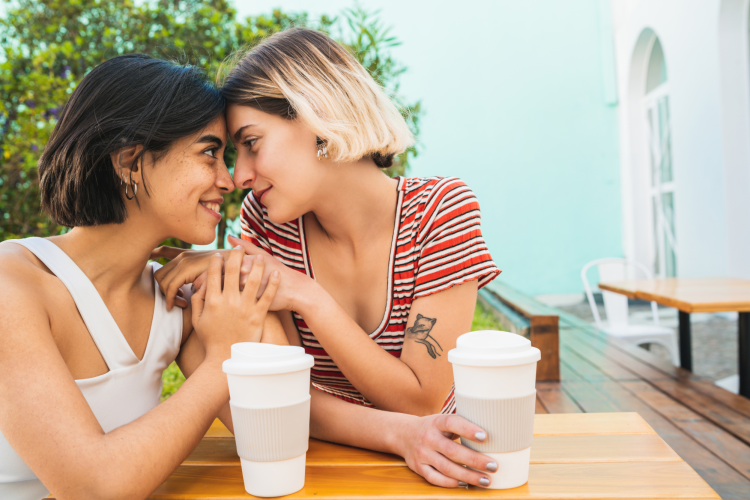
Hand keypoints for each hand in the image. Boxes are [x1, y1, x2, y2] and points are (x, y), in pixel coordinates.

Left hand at [151, 246, 231, 309]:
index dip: (154, 255)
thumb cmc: (231, 273)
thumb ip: (198, 278)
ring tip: (182, 303)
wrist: (243, 267)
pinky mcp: (187, 268)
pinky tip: (181, 305)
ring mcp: (184, 260)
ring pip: (162, 280)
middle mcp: (183, 255)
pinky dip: (172, 298)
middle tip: (178, 301)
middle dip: (164, 289)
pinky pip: (170, 286)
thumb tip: (190, 288)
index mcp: (188, 254)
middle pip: (159, 273)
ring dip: (168, 295)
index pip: (164, 250)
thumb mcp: (212, 274)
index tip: (150, 259)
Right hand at [191, 247, 279, 362]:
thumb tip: (199, 284)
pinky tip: (276, 274)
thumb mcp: (197, 320)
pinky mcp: (258, 316)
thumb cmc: (211, 339)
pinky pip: (267, 296)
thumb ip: (197, 301)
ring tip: (260, 257)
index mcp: (212, 301)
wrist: (225, 358)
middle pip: (233, 271)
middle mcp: (228, 301)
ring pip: (252, 280)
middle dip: (236, 255)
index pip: (213, 273)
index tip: (219, 253)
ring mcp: (244, 308)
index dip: (216, 260)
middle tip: (239, 248)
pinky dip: (273, 284)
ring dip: (257, 265)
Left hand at [192, 235, 315, 311]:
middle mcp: (244, 278)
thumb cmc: (278, 271)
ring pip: (223, 295)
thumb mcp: (263, 255)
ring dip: (211, 298)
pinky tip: (217, 311)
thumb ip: (246, 247)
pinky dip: (224, 310)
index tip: (196, 279)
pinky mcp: (253, 307)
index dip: (205, 275)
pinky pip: (233, 308)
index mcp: (244, 264)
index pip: (218, 269)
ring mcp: (248, 293)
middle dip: (204, 286)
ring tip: (202, 300)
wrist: (296, 290)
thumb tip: (230, 238)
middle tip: (194, 290)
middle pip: (217, 281)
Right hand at [393, 413, 494, 487]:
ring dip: (468, 476)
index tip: (485, 436)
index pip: (452, 423)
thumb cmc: (433, 428)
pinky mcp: (418, 468)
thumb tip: (494, 434)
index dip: (468, 429)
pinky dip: (451, 483)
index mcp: (436, 422)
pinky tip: (465, 484)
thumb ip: (461, 425)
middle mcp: (428, 438)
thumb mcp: (443, 420)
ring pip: (446, 468)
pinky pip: (436, 479)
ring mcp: (422, 454)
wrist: (404, 434)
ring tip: (485, 480)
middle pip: (453, 451)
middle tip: (493, 466)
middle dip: (475, 460)